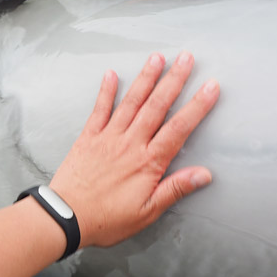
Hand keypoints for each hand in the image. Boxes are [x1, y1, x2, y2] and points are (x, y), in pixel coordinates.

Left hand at [49, 51, 219, 248]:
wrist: (66, 216)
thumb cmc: (107, 219)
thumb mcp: (147, 212)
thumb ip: (175, 189)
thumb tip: (204, 174)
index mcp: (148, 162)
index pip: (179, 128)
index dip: (197, 106)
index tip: (211, 86)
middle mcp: (130, 143)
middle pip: (157, 106)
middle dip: (174, 80)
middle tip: (188, 58)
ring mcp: (108, 137)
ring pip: (131, 102)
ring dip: (145, 78)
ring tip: (157, 57)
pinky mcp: (88, 138)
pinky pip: (99, 110)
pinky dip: (106, 91)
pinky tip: (111, 74)